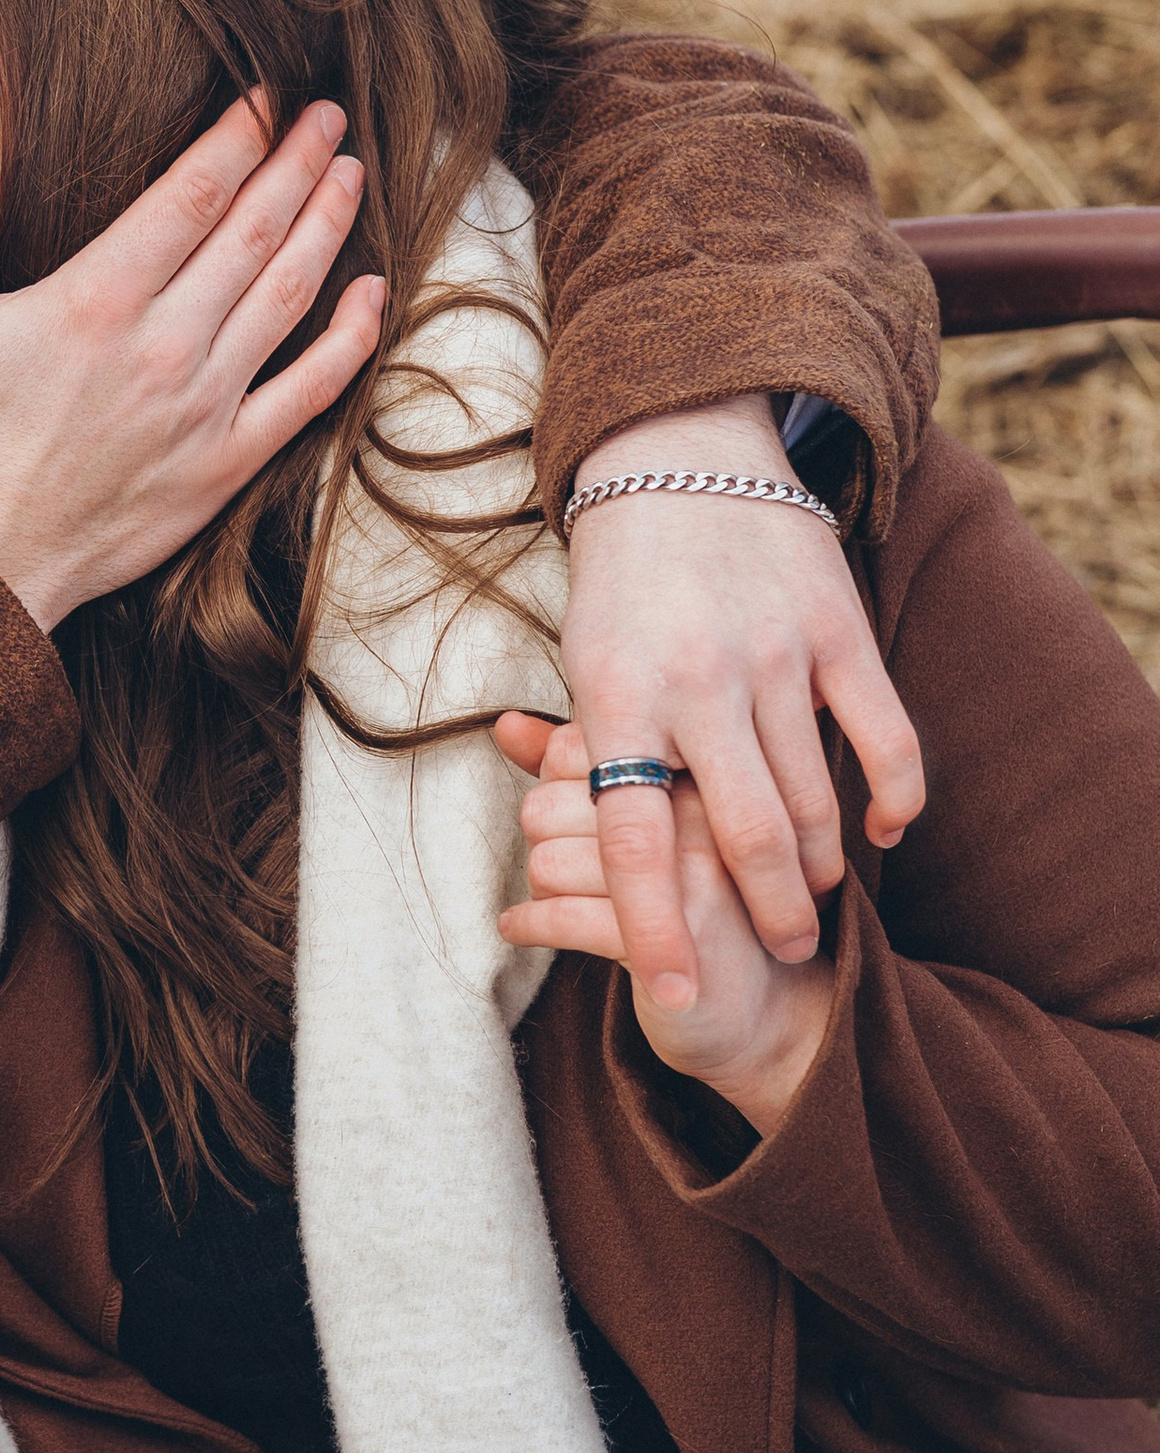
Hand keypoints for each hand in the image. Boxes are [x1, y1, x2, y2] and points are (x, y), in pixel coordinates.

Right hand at [0, 97, 385, 632]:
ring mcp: (206, 403)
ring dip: (327, 225)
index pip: (193, 192)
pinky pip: (310, 389)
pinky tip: (373, 292)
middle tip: (327, 116)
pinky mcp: (228, 459)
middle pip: (254, 230)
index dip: (240, 135)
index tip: (269, 96)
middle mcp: (166, 343)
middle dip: (298, 163)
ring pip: (289, 293)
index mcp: (98, 299)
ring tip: (348, 175)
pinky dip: (350, 337)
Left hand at [495, 714, 838, 1136]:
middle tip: (563, 866)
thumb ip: (579, 766)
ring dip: (540, 887)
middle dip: (543, 839)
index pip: (580, 751)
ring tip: (560, 898)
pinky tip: (524, 927)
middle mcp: (700, 814)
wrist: (764, 1008)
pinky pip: (561, 917)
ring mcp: (690, 874)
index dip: (559, 788)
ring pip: (549, 859)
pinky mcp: (671, 936)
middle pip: (552, 803)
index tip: (574, 820)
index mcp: (700, 772)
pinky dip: (529, 925)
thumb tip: (507, 724)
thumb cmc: (700, 900)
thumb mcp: (647, 821)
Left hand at [559, 397, 923, 1015]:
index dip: (656, 928)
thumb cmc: (620, 584)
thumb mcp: (581, 666)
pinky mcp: (838, 628)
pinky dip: (893, 796)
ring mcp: (775, 654)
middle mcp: (698, 680)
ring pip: (814, 796)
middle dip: (770, 914)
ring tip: (814, 900)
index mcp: (618, 696)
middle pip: (743, 835)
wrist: (679, 457)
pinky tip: (885, 830)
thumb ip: (592, 762)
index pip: (637, 839)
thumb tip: (558, 868)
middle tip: (787, 954)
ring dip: (820, 864)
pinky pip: (884, 734)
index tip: (677, 995)